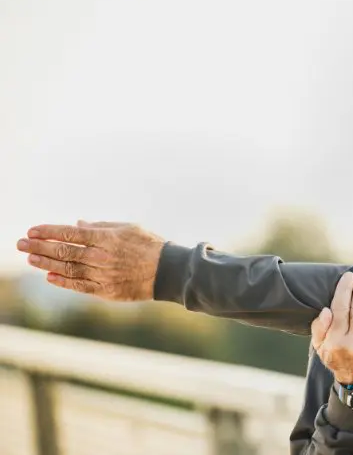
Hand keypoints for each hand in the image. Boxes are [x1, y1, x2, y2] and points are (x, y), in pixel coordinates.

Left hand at [16, 221, 164, 300]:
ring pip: (68, 269)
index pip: (70, 234)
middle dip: (39, 247)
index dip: (49, 232)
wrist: (168, 272)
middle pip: (64, 251)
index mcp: (106, 239)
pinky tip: (50, 277)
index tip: (31, 230)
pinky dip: (63, 282)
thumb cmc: (150, 246)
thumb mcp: (128, 228)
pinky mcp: (106, 291)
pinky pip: (80, 286)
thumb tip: (78, 225)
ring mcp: (103, 275)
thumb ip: (102, 227)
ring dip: (46, 264)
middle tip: (20, 244)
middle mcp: (101, 257)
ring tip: (30, 259)